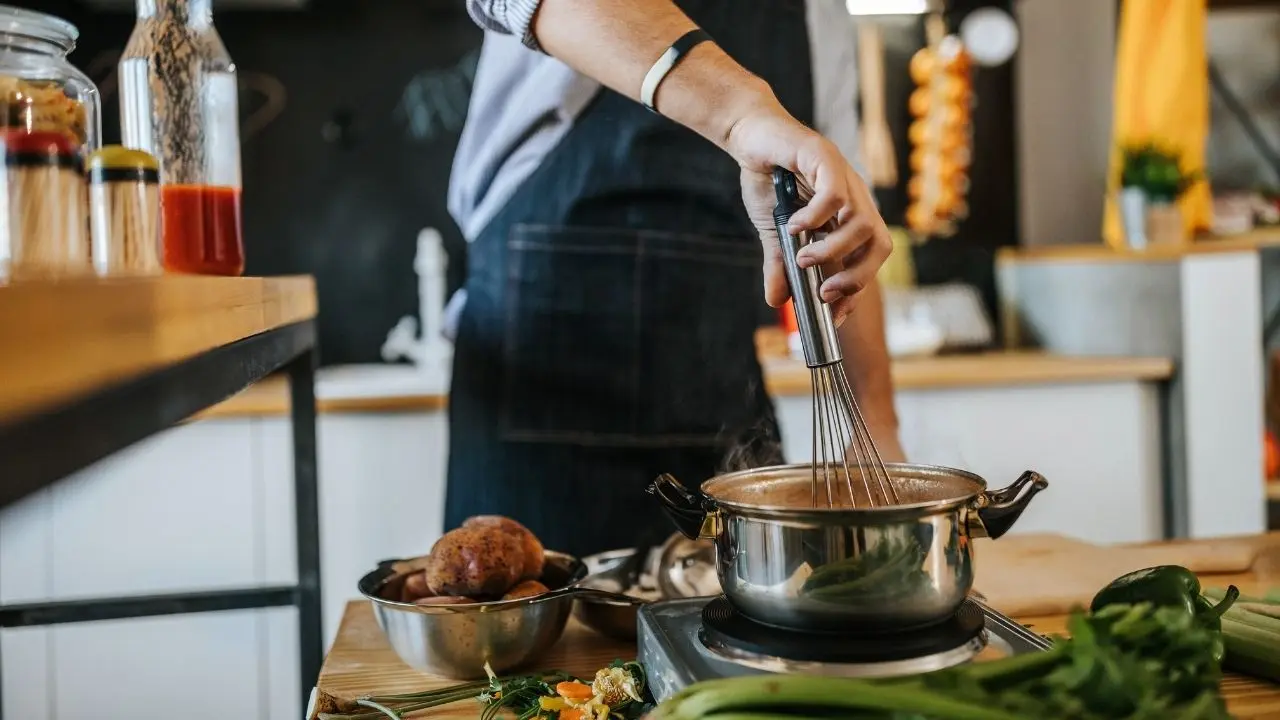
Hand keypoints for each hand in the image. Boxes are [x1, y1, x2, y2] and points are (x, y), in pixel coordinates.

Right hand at [727, 100, 892, 325]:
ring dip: (833, 250)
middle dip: (857, 277)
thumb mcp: (773, 232)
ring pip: (862, 224)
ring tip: (802, 259)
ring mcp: (844, 177)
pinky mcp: (826, 157)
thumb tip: (776, 301)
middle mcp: (855, 198)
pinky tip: (794, 226)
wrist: (750, 135)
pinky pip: (835, 194)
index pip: (870, 258)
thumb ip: (779, 264)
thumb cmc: (767, 179)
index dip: (857, 288)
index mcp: (850, 215)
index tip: (835, 314)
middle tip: (824, 293)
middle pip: (880, 244)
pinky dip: (816, 217)